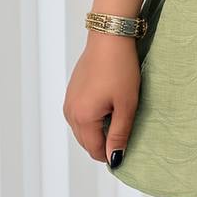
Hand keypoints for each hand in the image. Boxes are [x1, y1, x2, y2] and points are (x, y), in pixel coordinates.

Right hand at [63, 32, 141, 166]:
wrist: (109, 38)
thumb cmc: (120, 69)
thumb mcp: (126, 104)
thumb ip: (119, 134)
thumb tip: (115, 159)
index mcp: (82, 118)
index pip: (95, 150)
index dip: (111, 154)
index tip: (127, 148)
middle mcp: (70, 112)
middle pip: (86, 142)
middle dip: (104, 142)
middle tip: (126, 129)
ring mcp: (69, 101)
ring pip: (82, 129)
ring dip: (98, 129)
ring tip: (118, 114)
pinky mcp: (71, 92)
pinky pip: (80, 114)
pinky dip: (93, 117)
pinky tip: (108, 105)